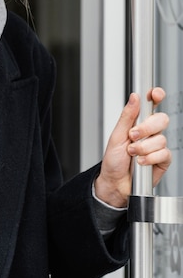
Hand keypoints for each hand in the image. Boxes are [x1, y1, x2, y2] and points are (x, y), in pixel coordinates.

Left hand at [94, 87, 170, 207]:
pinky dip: (150, 158)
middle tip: (133, 135)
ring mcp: (157, 146)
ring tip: (132, 153)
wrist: (115, 182)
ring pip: (161, 139)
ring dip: (143, 147)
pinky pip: (164, 153)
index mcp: (138, 123)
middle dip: (146, 128)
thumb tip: (135, 97)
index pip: (152, 105)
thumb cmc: (113, 160)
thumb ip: (127, 116)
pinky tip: (141, 162)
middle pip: (161, 119)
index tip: (155, 94)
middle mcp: (150, 133)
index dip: (156, 97)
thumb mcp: (116, 136)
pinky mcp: (163, 160)